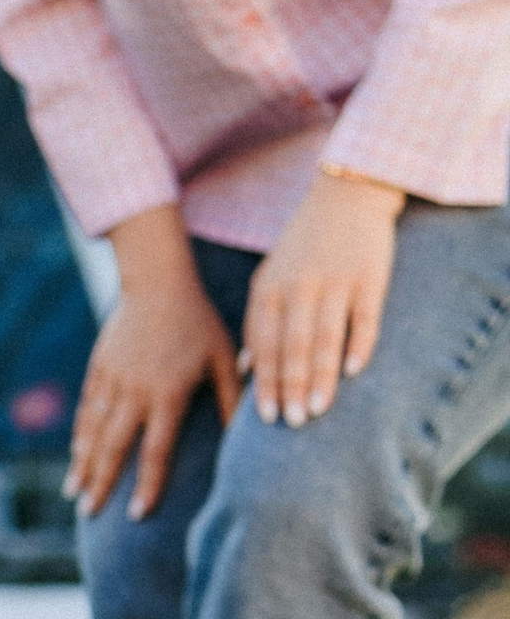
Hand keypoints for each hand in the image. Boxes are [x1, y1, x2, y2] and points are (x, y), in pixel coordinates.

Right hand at [65, 204, 242, 518]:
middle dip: (102, 482)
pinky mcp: (99, 368)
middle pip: (114, 446)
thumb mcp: (223, 358)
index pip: (156, 448)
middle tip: (91, 514)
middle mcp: (135, 390)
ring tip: (75, 495)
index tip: (138, 515)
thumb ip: (231, 399)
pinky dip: (80, 435)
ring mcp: (113, 379)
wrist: (157, 283)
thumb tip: (245, 437)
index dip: (147, 483)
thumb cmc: (199, 322)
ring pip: (94, 430)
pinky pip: (88, 409)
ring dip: (84, 465)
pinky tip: (76, 457)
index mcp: (167, 392)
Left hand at [243, 169, 403, 423]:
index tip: (263, 418)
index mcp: (271, 288)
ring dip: (320, 377)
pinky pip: (364, 317)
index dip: (265, 381)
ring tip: (317, 410)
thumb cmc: (305, 246)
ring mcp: (335, 281)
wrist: (347, 194)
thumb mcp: (271, 276)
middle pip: (291, 346)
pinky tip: (355, 372)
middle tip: (291, 424)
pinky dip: (359, 344)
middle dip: (289, 387)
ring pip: (325, 336)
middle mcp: (299, 286)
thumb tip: (247, 368)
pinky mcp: (370, 277)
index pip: (264, 343)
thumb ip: (259, 320)